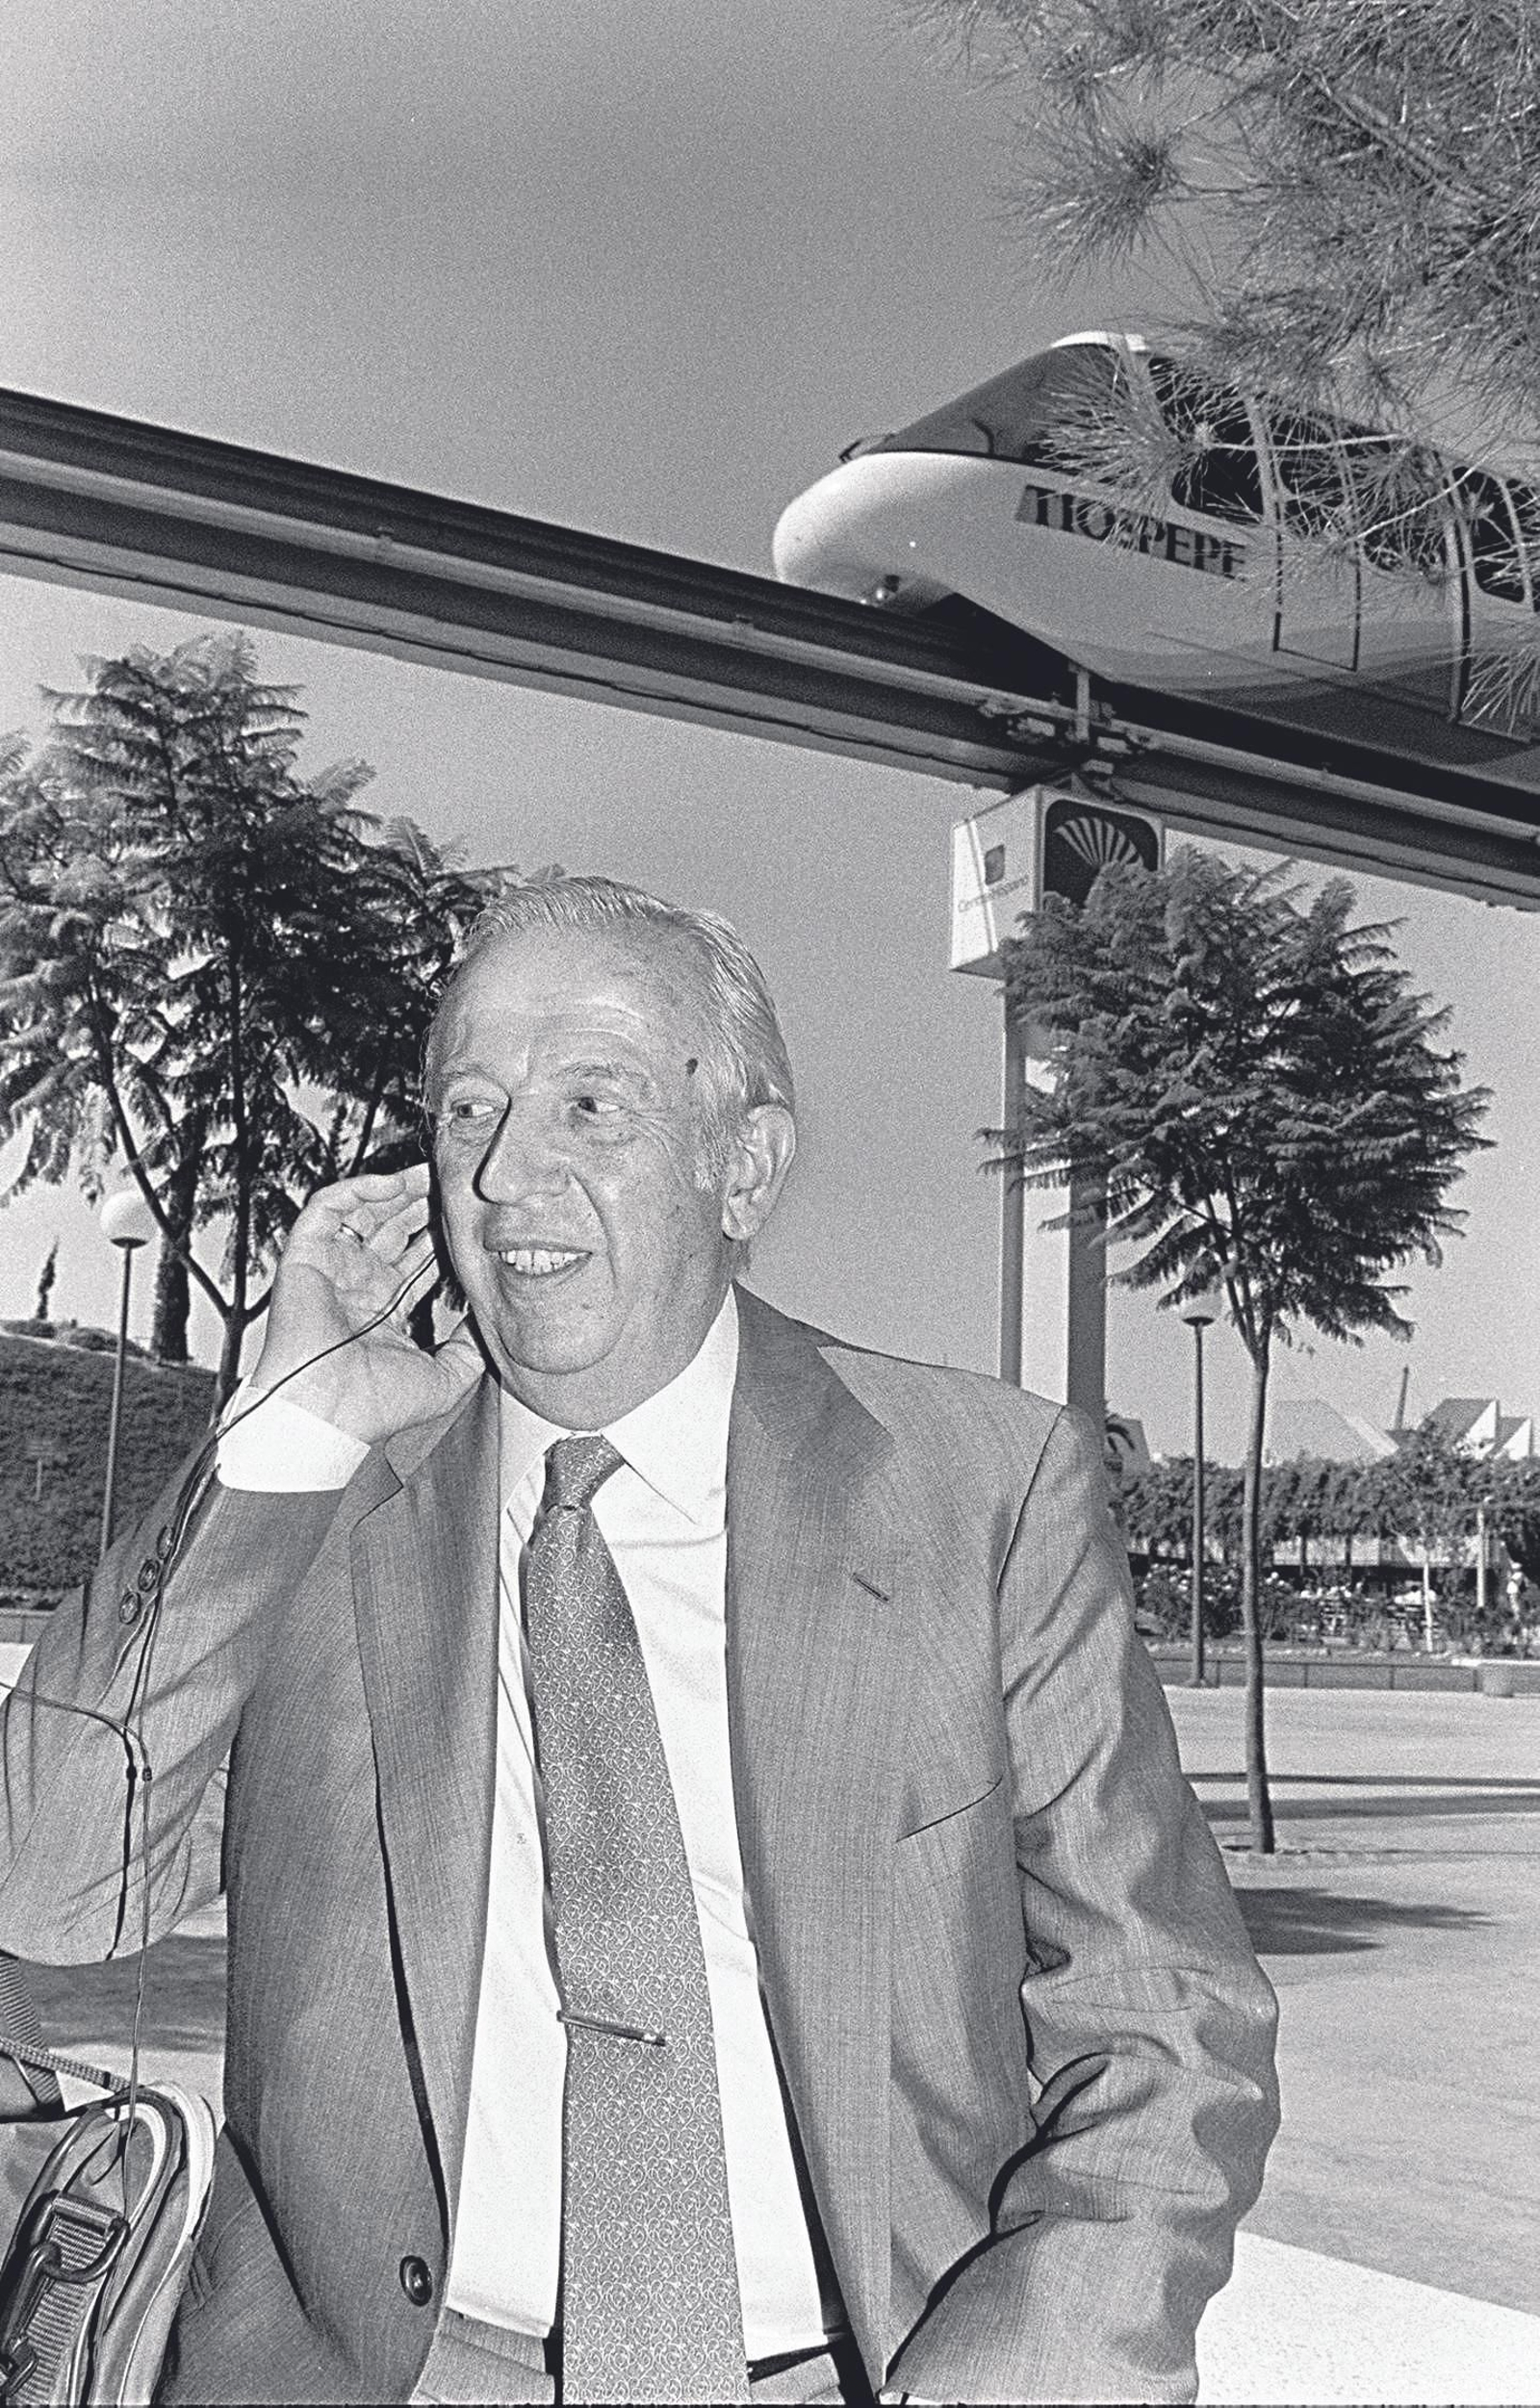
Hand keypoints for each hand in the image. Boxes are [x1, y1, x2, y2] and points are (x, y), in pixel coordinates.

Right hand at [249, 1165, 483, 1444]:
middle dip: (422, 1205)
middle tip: (451, 1185)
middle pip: (393, 1229)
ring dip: (394, 1190)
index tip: (469, 1217)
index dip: (442, 1236)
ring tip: (426, 1174)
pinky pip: (327, 1209)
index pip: (417, 1260)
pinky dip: (355, 1190)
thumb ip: (471, 1349)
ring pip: (362, 1212)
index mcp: (386, 1310)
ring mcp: (332, 1270)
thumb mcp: (446, 1378)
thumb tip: (492, 1322)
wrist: (329, 1412)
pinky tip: (390, 1184)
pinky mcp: (305, 1258)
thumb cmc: (377, 1405)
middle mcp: (359, 1286)